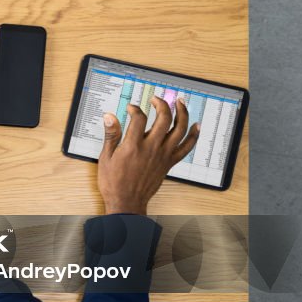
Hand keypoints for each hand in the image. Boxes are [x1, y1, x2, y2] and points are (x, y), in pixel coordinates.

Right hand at [98, 96, 199, 214]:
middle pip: (163, 118)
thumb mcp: (106, 157)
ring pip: (179, 129)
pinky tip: (196, 126)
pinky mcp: (170, 163)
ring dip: (182, 113)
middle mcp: (152, 148)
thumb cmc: (114, 182)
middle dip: (161, 104)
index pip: (139, 118)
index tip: (131, 108)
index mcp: (134, 146)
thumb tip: (110, 117)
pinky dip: (193, 135)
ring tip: (180, 103)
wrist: (127, 202)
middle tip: (156, 99)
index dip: (135, 109)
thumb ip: (111, 135)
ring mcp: (163, 155)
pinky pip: (187, 147)